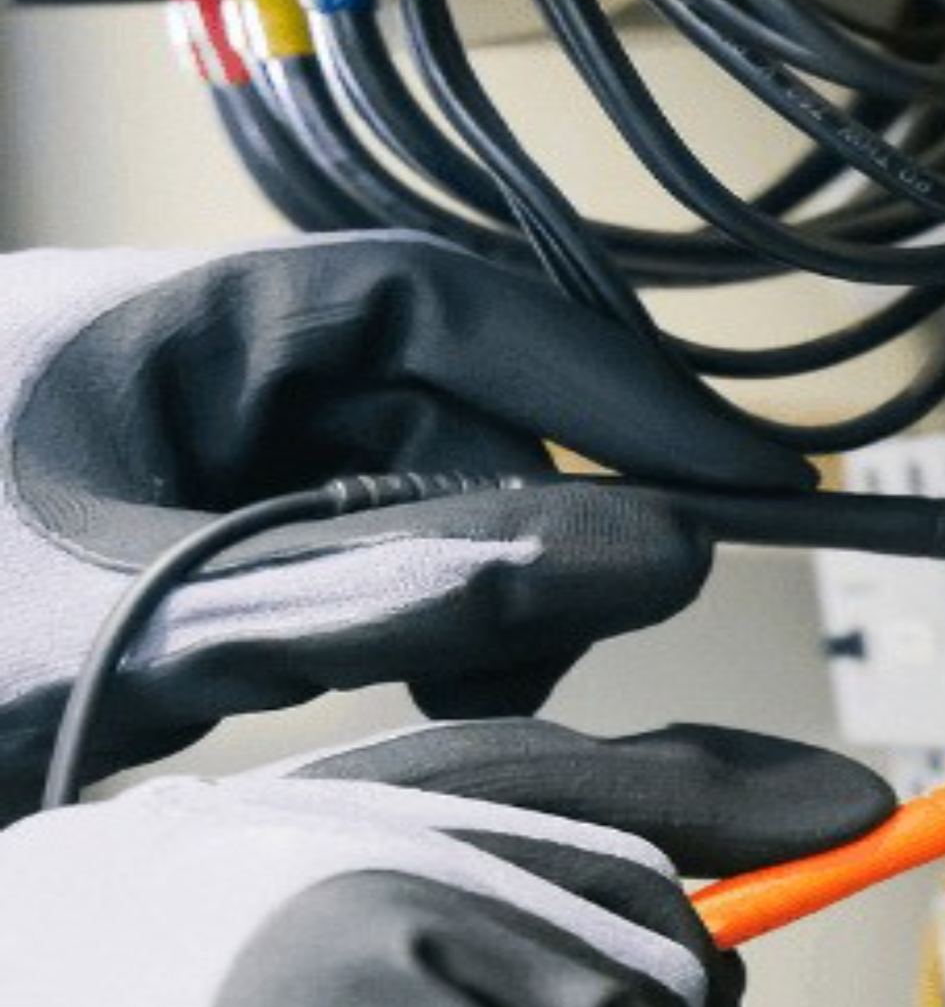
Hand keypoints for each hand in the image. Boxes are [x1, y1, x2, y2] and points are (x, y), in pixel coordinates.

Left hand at [0, 233, 813, 817]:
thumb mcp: (144, 628)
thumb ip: (390, 588)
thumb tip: (635, 560)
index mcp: (153, 327)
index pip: (437, 304)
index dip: (604, 386)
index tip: (737, 481)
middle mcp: (169, 374)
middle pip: (428, 406)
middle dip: (526, 527)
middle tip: (589, 646)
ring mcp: (161, 462)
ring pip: (391, 496)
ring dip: (464, 593)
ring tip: (473, 701)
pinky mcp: (156, 547)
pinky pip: (331, 561)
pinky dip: (393, 627)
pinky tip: (397, 698)